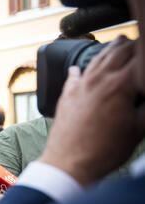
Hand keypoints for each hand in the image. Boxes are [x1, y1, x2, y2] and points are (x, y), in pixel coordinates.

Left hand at [39, 36, 144, 185]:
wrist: (69, 162)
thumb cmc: (103, 150)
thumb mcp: (139, 129)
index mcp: (120, 84)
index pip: (140, 58)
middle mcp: (98, 79)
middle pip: (119, 52)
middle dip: (133, 44)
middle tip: (140, 41)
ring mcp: (80, 86)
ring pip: (97, 59)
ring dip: (111, 48)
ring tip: (120, 41)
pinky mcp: (66, 95)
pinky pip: (74, 76)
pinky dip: (79, 69)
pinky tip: (78, 68)